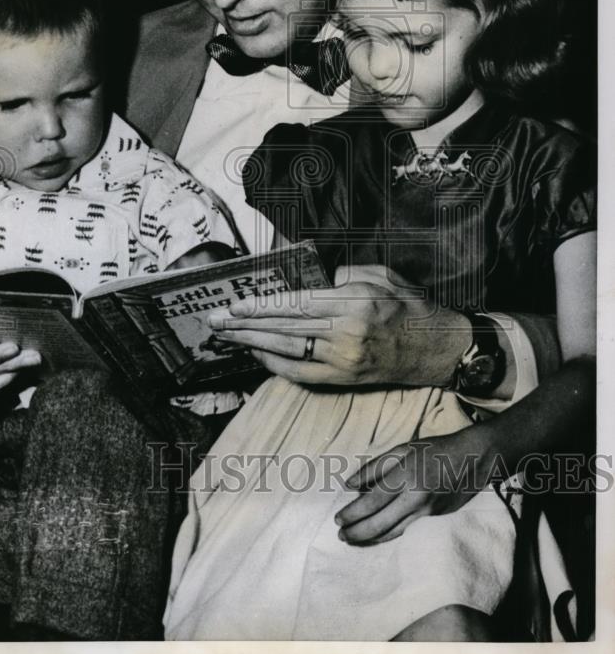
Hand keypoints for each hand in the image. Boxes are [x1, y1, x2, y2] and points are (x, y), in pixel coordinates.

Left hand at [207, 265, 469, 387]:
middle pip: (284, 328)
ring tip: (226, 336)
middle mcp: (345, 334)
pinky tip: (255, 352)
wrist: (437, 348)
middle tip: (215, 321)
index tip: (234, 303)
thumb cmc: (409, 305)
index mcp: (354, 303)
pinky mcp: (344, 379)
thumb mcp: (381, 275)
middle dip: (245, 324)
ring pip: (287, 351)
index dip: (261, 305)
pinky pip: (300, 373)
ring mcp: (343, 361)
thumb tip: (312, 279)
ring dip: (252, 343)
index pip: (296, 303)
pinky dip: (274, 364)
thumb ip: (343, 274)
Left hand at [335, 426, 494, 543]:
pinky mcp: (435, 520)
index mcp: (406, 475)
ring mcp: (427, 512)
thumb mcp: (403, 449)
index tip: (338, 519)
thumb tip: (349, 485)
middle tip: (340, 535)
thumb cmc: (435, 450)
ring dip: (369, 538)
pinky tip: (376, 537)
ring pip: (393, 532)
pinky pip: (406, 531)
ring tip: (351, 539)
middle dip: (357, 531)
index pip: (372, 501)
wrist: (474, 459)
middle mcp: (416, 497)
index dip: (353, 513)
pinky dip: (387, 536)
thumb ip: (374, 467)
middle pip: (380, 522)